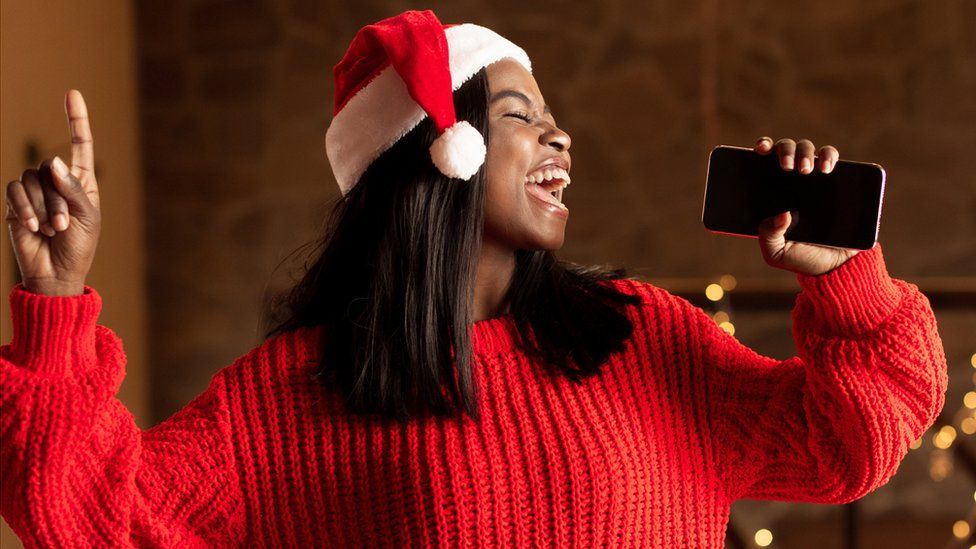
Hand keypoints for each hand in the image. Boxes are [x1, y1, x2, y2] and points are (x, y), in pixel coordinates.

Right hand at [4, 90, 100, 295]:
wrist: (55, 273)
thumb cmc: (78, 247)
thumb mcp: (85, 218)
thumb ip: (70, 189)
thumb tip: (52, 161)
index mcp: (81, 182)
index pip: (80, 145)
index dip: (76, 120)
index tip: (72, 93)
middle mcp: (56, 182)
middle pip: (50, 168)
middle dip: (57, 199)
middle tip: (63, 226)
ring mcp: (34, 191)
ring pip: (31, 180)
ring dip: (42, 208)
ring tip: (51, 230)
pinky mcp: (14, 203)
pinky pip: (15, 192)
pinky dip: (24, 209)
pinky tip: (32, 227)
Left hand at [753, 137, 859, 275]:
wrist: (836, 266)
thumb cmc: (801, 257)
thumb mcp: (776, 252)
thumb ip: (768, 235)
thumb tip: (780, 213)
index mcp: (772, 192)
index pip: (763, 162)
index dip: (761, 148)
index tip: (760, 150)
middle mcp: (791, 179)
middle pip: (786, 149)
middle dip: (785, 151)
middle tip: (786, 167)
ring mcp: (815, 178)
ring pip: (808, 149)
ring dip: (806, 152)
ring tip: (807, 170)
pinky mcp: (837, 181)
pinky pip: (833, 158)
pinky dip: (830, 156)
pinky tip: (826, 168)